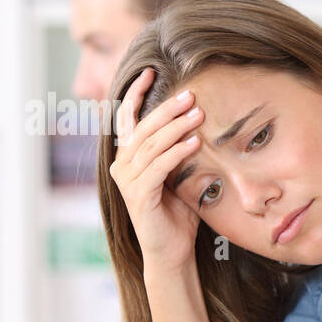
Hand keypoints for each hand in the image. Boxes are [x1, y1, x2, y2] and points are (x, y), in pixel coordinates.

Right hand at [108, 67, 205, 272]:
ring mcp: (127, 181)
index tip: (150, 71)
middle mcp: (122, 165)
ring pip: (151, 145)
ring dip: (176, 127)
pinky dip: (177, 152)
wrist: (172, 250)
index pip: (128, 118)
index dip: (137, 93)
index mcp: (129, 157)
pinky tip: (195, 142)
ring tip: (198, 114)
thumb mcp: (179, 174)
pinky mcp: (138, 196)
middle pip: (143, 128)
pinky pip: (159, 167)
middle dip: (167, 109)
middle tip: (190, 94)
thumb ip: (178, 151)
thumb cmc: (178, 212)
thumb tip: (198, 121)